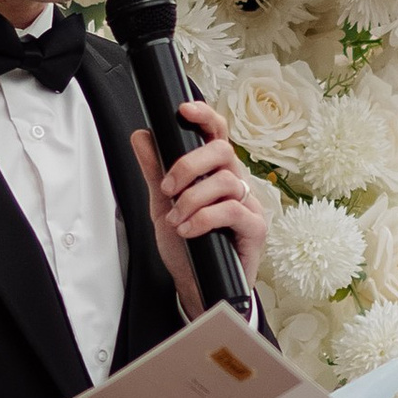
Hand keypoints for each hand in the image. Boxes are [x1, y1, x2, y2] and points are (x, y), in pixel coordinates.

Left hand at [132, 103, 270, 315]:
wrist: (200, 287)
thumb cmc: (189, 247)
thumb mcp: (162, 207)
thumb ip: (155, 172)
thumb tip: (142, 137)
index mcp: (215, 173)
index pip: (216, 135)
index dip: (204, 116)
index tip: (184, 110)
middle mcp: (235, 183)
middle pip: (222, 151)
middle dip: (189, 164)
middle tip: (167, 188)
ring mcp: (248, 204)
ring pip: (225, 180)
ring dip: (192, 199)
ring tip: (177, 220)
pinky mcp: (255, 228)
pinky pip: (232, 210)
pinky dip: (204, 218)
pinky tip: (189, 230)